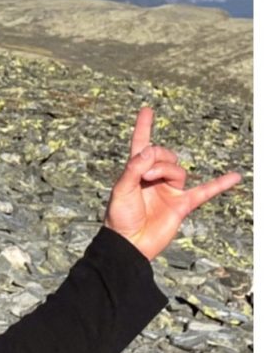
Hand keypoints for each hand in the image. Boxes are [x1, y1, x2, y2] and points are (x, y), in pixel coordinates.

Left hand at [104, 105, 241, 259]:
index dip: (143, 127)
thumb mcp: (121, 189)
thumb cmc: (118, 217)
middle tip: (143, 174)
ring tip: (150, 182)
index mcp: (136, 171)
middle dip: (156, 160)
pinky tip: (235, 177)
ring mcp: (169, 191)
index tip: (146, 110)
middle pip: (163, 156)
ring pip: (177, 170)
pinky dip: (220, 184)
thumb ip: (134, 168)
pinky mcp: (182, 205)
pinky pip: (205, 191)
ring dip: (166, 171)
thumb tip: (150, 151)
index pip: (141, 145)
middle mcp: (154, 178)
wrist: (129, 243)